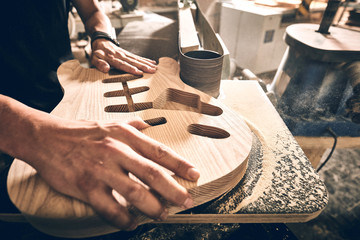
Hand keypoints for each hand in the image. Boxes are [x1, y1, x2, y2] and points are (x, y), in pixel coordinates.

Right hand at [23, 116, 199, 229]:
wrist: (46, 138)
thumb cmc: (81, 132)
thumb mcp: (110, 122)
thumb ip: (133, 125)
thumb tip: (149, 125)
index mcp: (125, 136)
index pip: (159, 152)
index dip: (180, 165)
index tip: (195, 175)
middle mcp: (116, 151)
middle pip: (153, 175)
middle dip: (174, 191)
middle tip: (186, 201)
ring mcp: (101, 170)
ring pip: (135, 194)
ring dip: (152, 208)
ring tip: (162, 214)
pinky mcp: (86, 187)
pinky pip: (110, 209)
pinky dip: (123, 219)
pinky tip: (131, 222)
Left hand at [91, 39, 156, 74]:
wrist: (101, 40)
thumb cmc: (97, 52)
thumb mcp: (94, 58)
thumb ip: (99, 64)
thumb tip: (106, 69)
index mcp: (112, 58)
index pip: (122, 64)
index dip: (131, 68)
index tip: (138, 72)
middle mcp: (121, 55)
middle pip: (133, 61)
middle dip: (143, 66)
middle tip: (152, 70)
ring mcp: (125, 54)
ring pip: (137, 59)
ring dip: (146, 63)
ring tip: (155, 68)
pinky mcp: (128, 53)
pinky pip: (137, 57)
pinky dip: (145, 60)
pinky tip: (152, 62)